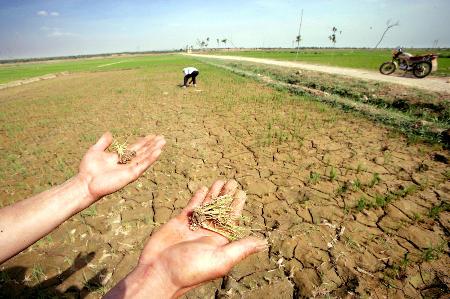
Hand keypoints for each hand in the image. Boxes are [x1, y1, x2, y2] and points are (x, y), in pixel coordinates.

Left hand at [77, 132, 165, 207]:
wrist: (85, 182)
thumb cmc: (88, 169)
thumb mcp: (95, 151)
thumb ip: (103, 142)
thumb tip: (109, 133)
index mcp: (120, 157)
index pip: (135, 148)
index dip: (144, 141)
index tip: (152, 135)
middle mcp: (127, 163)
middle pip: (143, 152)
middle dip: (152, 145)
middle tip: (162, 138)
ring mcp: (129, 169)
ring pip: (145, 158)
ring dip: (154, 150)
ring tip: (163, 142)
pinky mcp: (130, 175)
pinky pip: (143, 166)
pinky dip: (151, 159)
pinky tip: (158, 152)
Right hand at [106, 180, 267, 297]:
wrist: (158, 272)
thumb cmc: (190, 270)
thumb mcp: (220, 259)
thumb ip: (241, 248)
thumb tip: (263, 242)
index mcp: (219, 241)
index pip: (231, 220)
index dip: (237, 206)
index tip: (242, 193)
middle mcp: (207, 232)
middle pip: (220, 210)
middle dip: (226, 196)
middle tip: (233, 182)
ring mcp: (193, 227)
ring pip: (206, 206)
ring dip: (213, 194)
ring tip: (220, 181)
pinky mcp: (179, 222)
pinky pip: (191, 207)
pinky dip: (197, 197)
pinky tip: (202, 188)